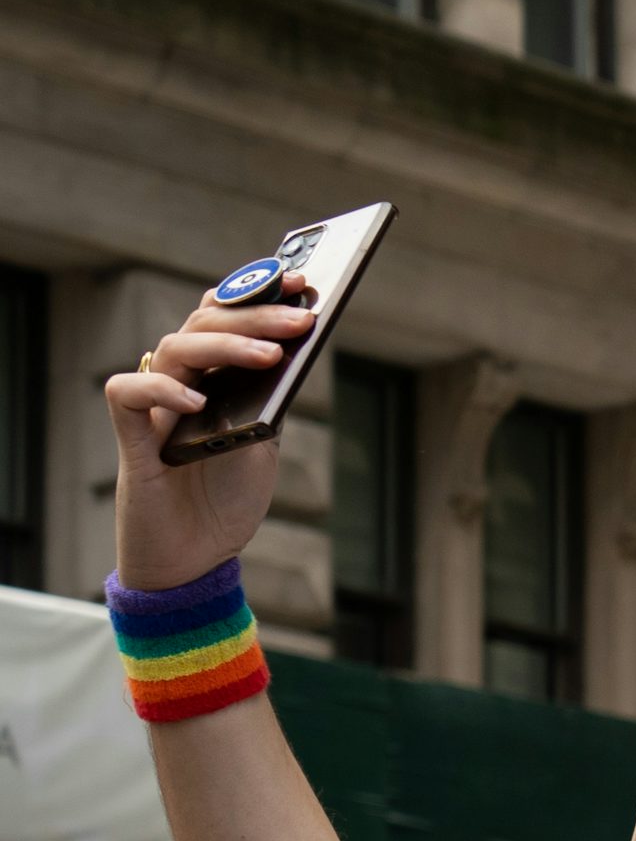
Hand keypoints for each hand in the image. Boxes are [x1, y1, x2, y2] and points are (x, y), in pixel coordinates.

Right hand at [105, 277, 315, 591]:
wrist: (196, 557)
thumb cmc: (226, 498)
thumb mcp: (263, 441)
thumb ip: (271, 398)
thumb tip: (298, 349)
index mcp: (211, 376)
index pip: (223, 316)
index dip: (255, 294)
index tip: (302, 283)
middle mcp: (178, 381)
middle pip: (204, 324)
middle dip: (256, 316)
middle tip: (301, 319)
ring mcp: (153, 407)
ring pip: (174, 349)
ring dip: (225, 347)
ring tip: (271, 356)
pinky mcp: (131, 438)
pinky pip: (128, 395)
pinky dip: (162, 391)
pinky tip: (199, 400)